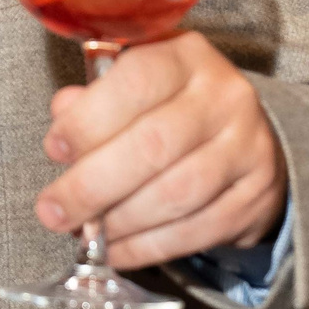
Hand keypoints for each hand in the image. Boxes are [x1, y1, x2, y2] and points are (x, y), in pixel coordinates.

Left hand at [35, 32, 286, 272]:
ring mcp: (248, 148)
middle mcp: (225, 97)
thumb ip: (96, 96)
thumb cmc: (170, 105)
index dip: (89, 120)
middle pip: (152, 146)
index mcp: (187, 57)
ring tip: (83, 233)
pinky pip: (196, 230)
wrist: (245, 135)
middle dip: (91, 186)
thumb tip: (63, 113)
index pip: (137, 81)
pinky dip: (147, 247)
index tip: (54, 149)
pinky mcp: (256, 197)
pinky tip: (115, 251)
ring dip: (118, 222)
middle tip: (52, 211)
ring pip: (175, 194)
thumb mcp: (134, 83)